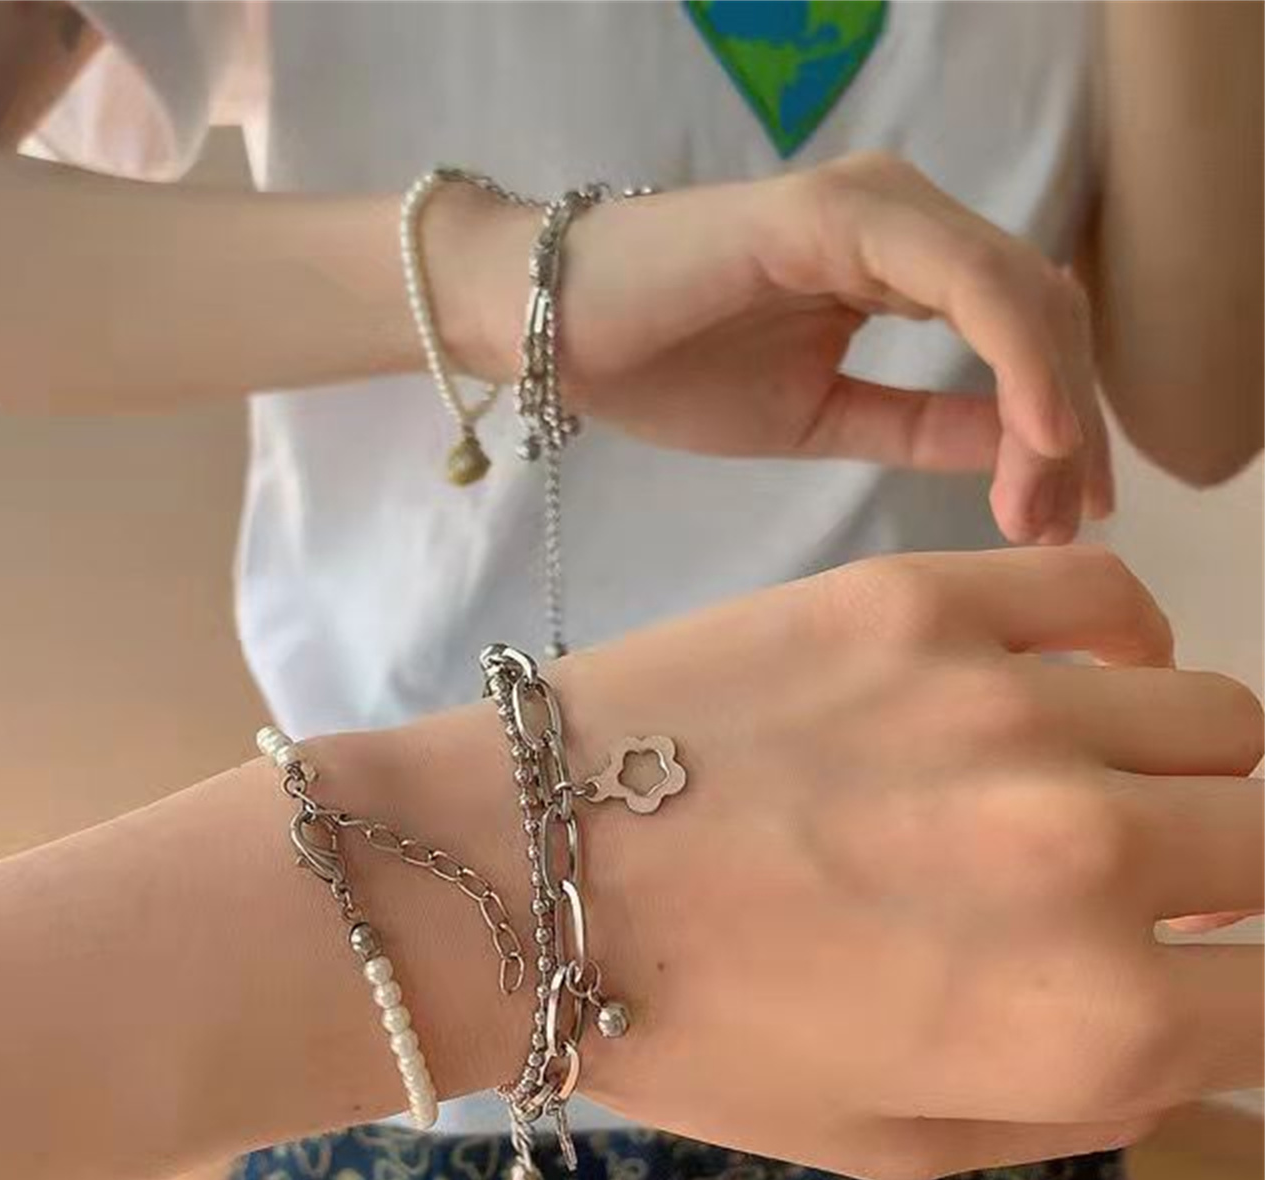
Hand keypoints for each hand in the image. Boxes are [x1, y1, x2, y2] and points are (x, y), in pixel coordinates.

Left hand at [395, 547, 1259, 1179]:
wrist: (515, 881)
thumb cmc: (690, 1035)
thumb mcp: (888, 1142)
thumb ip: (1078, 1102)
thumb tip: (1193, 1033)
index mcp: (1082, 1021)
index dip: (1247, 993)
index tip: (1196, 970)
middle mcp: (1085, 855)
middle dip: (1221, 884)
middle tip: (1115, 889)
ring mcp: (1008, 708)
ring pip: (1219, 718)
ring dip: (1173, 769)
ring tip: (1067, 786)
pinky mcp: (924, 600)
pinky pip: (1108, 592)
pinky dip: (1114, 644)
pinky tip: (1048, 684)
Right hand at [437, 154, 1114, 543]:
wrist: (549, 329)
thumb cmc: (665, 369)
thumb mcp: (820, 418)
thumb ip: (921, 424)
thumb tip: (1023, 453)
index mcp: (904, 261)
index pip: (1025, 334)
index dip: (1061, 427)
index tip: (1065, 525)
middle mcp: (909, 219)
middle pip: (1047, 313)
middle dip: (1070, 430)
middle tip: (1065, 533)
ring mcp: (880, 206)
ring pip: (1026, 295)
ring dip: (1056, 406)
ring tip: (1047, 509)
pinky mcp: (841, 213)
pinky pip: (966, 281)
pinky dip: (1018, 357)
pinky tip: (1034, 436)